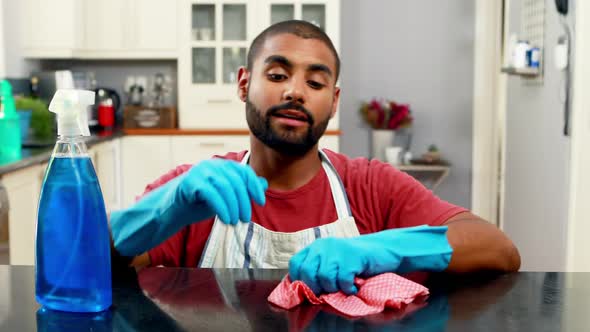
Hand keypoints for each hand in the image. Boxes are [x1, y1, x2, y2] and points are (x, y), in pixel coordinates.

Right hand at [111, 159, 266, 255]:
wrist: (169, 211)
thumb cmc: (197, 204)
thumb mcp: (224, 197)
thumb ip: (241, 189)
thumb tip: (264, 183)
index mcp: (220, 166)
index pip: (244, 172)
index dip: (254, 187)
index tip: (260, 203)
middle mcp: (211, 165)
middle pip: (236, 180)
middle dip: (244, 201)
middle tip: (245, 219)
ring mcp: (199, 172)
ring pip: (226, 186)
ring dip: (234, 206)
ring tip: (235, 221)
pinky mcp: (190, 183)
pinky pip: (212, 194)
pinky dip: (222, 207)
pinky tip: (226, 219)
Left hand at [288, 225, 451, 294]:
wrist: (383, 250)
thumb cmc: (356, 260)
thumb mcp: (333, 262)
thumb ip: (317, 270)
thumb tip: (302, 290)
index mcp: (316, 246)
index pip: (295, 264)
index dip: (300, 280)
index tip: (312, 288)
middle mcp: (323, 245)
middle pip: (307, 273)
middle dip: (317, 288)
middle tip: (331, 290)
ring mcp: (337, 250)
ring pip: (324, 278)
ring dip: (335, 288)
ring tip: (345, 286)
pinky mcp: (352, 257)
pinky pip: (342, 280)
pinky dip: (348, 288)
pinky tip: (354, 286)